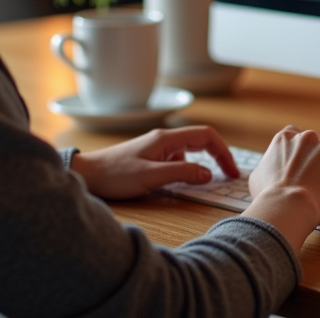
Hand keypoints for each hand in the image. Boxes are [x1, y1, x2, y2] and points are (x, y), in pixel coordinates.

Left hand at [68, 125, 238, 199]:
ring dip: (201, 164)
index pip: (206, 136)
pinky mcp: (151, 157)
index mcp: (167, 138)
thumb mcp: (152, 176)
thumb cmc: (115, 174)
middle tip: (228, 176)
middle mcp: (164, 139)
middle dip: (217, 156)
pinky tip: (181, 183)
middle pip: (200, 141)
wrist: (88, 174)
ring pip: (189, 152)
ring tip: (208, 182)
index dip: (223, 152)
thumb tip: (209, 174)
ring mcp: (157, 148)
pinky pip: (177, 160)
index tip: (231, 172)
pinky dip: (187, 169)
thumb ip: (182, 173)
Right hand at [242, 126, 319, 251]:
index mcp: (285, 138)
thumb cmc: (269, 196)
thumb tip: (266, 171)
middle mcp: (307, 137)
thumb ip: (266, 168)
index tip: (300, 164)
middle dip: (315, 158)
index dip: (299, 150)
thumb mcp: (258, 178)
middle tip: (312, 178)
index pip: (295, 134)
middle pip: (315, 143)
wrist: (289, 205)